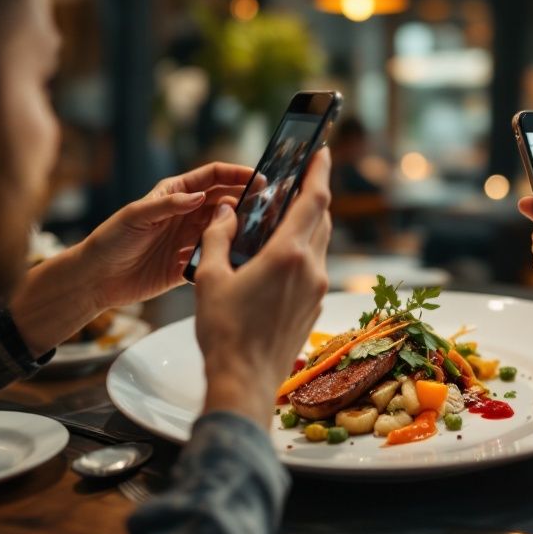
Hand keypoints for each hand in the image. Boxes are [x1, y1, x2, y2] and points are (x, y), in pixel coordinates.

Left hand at [77, 162, 253, 310]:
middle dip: (248, 200)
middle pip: (226, 201)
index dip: (237, 174)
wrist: (96, 279)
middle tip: (270, 206)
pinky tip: (240, 257)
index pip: (213, 177)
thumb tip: (200, 197)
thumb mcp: (136, 216)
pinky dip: (228, 256)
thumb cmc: (110, 240)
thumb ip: (168, 205)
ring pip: (225, 229)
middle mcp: (187, 213)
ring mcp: (190, 239)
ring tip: (261, 232)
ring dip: (241, 229)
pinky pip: (215, 257)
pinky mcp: (190, 264)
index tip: (260, 178)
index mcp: (175, 193)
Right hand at [194, 148, 331, 428]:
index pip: (313, 200)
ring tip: (286, 214)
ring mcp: (316, 289)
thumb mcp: (211, 278)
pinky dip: (304, 250)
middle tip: (297, 179)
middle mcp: (312, 268)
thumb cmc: (225, 332)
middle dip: (312, 195)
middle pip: (321, 219)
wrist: (244, 382)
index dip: (319, 171)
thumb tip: (225, 211)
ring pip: (320, 243)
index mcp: (288, 255)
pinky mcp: (314, 306)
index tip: (321, 151)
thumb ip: (218, 238)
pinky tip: (282, 254)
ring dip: (308, 223)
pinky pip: (315, 266)